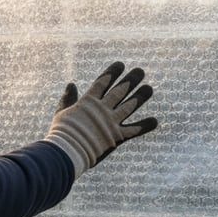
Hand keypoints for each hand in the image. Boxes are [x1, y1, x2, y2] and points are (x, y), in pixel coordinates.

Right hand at [45, 62, 158, 178]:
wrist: (67, 152)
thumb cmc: (62, 133)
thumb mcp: (62, 112)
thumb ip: (68, 98)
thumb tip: (71, 84)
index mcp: (88, 102)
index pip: (102, 82)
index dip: (112, 73)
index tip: (121, 64)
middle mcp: (102, 109)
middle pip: (120, 91)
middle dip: (131, 80)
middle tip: (141, 71)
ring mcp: (111, 122)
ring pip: (129, 106)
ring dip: (140, 97)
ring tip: (149, 89)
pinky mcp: (117, 137)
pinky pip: (134, 130)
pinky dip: (144, 126)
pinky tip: (155, 121)